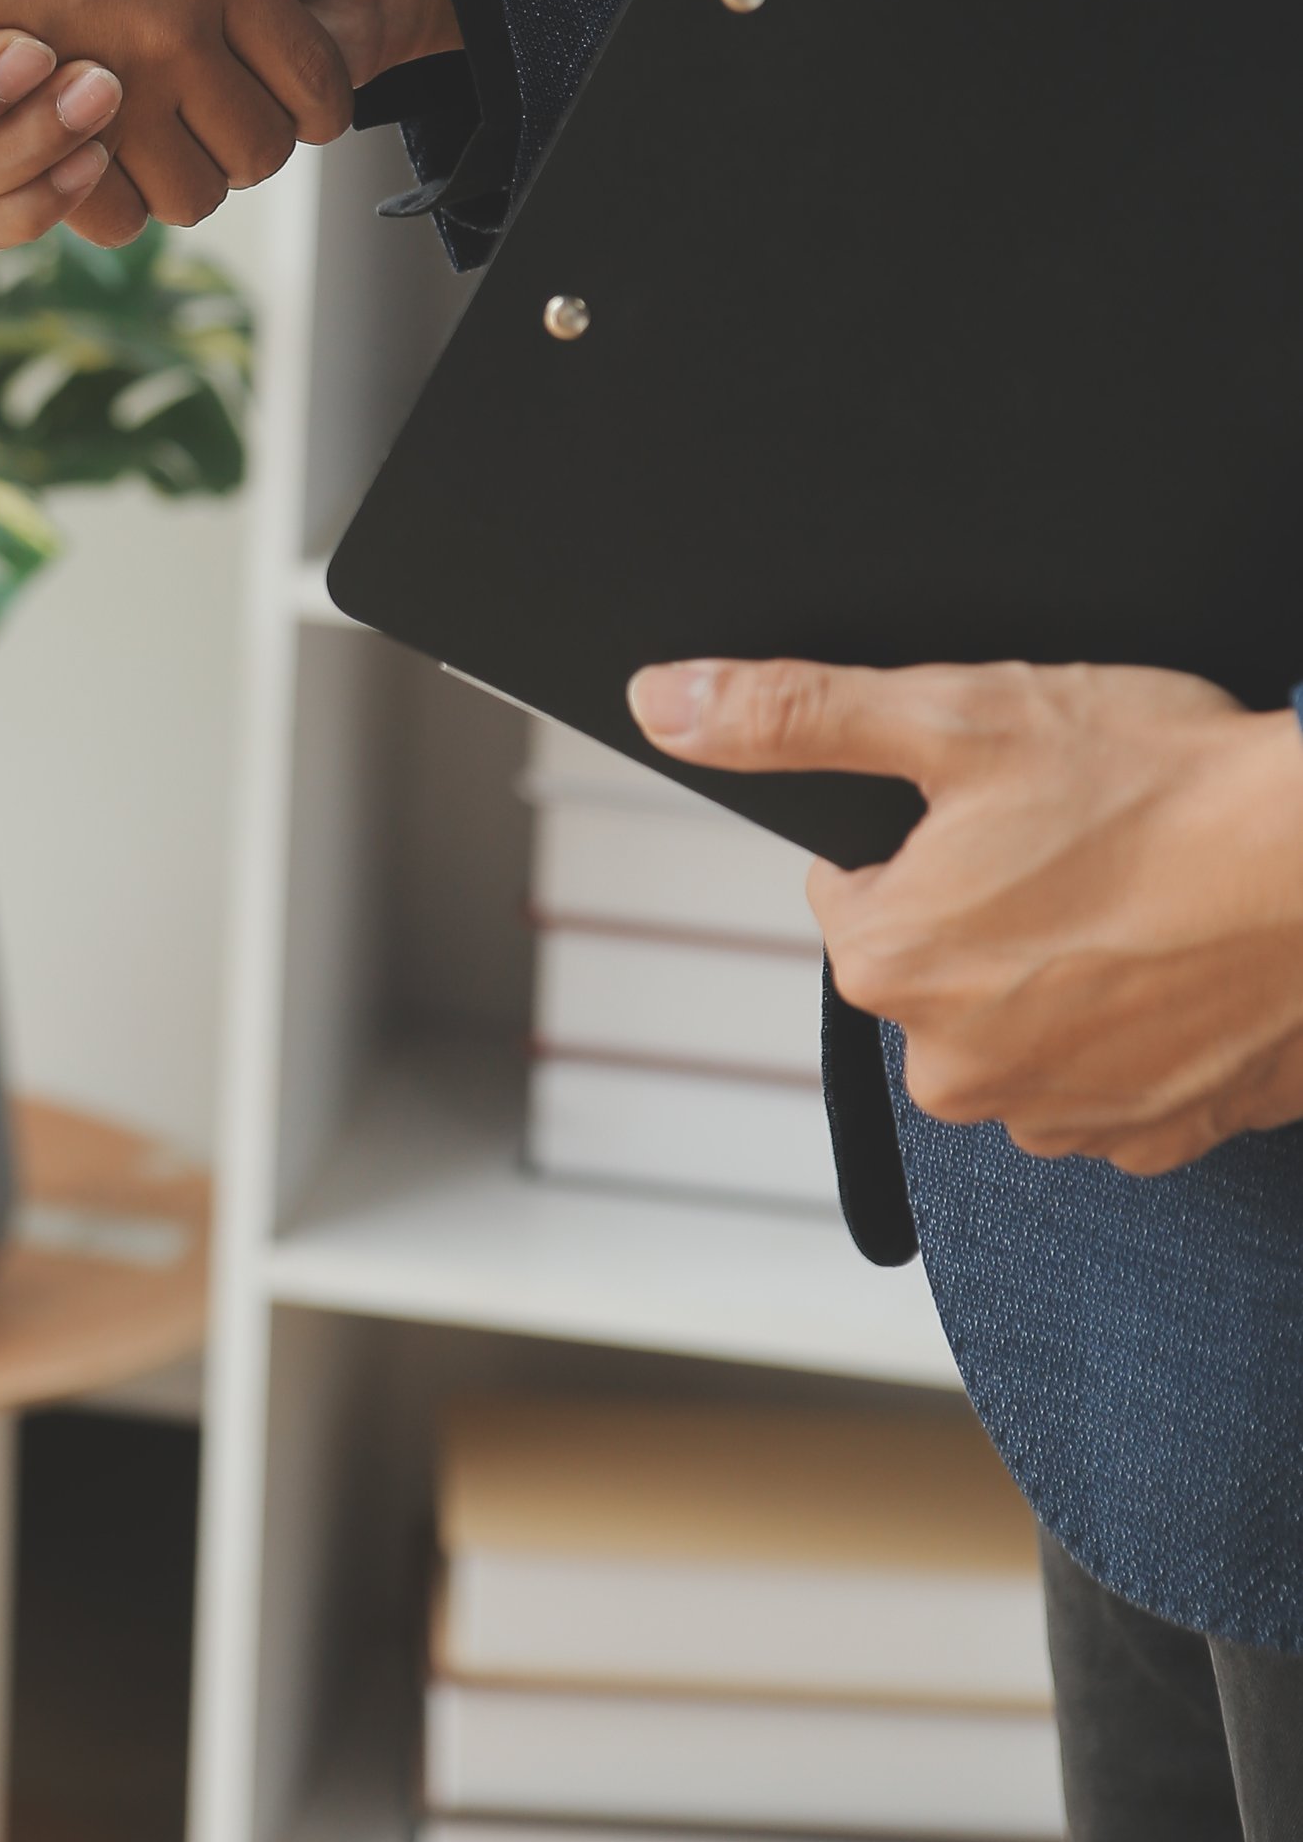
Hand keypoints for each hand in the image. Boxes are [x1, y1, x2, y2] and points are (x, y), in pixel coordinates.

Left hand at [628, 651, 1302, 1174]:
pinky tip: (1177, 962)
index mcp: (891, 962)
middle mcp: (958, 1067)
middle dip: (988, 904)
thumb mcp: (957, 714)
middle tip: (1078, 843)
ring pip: (1019, 1021)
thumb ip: (794, 714)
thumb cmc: (1167, 789)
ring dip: (1060, 968)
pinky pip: (1108, 1075)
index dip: (923, 832)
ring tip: (1136, 899)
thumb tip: (665, 703)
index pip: (854, 889)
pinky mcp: (1155, 1138)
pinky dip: (1134, 1024)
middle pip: (933, 962)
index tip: (1004, 807)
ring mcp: (1062, 1114)